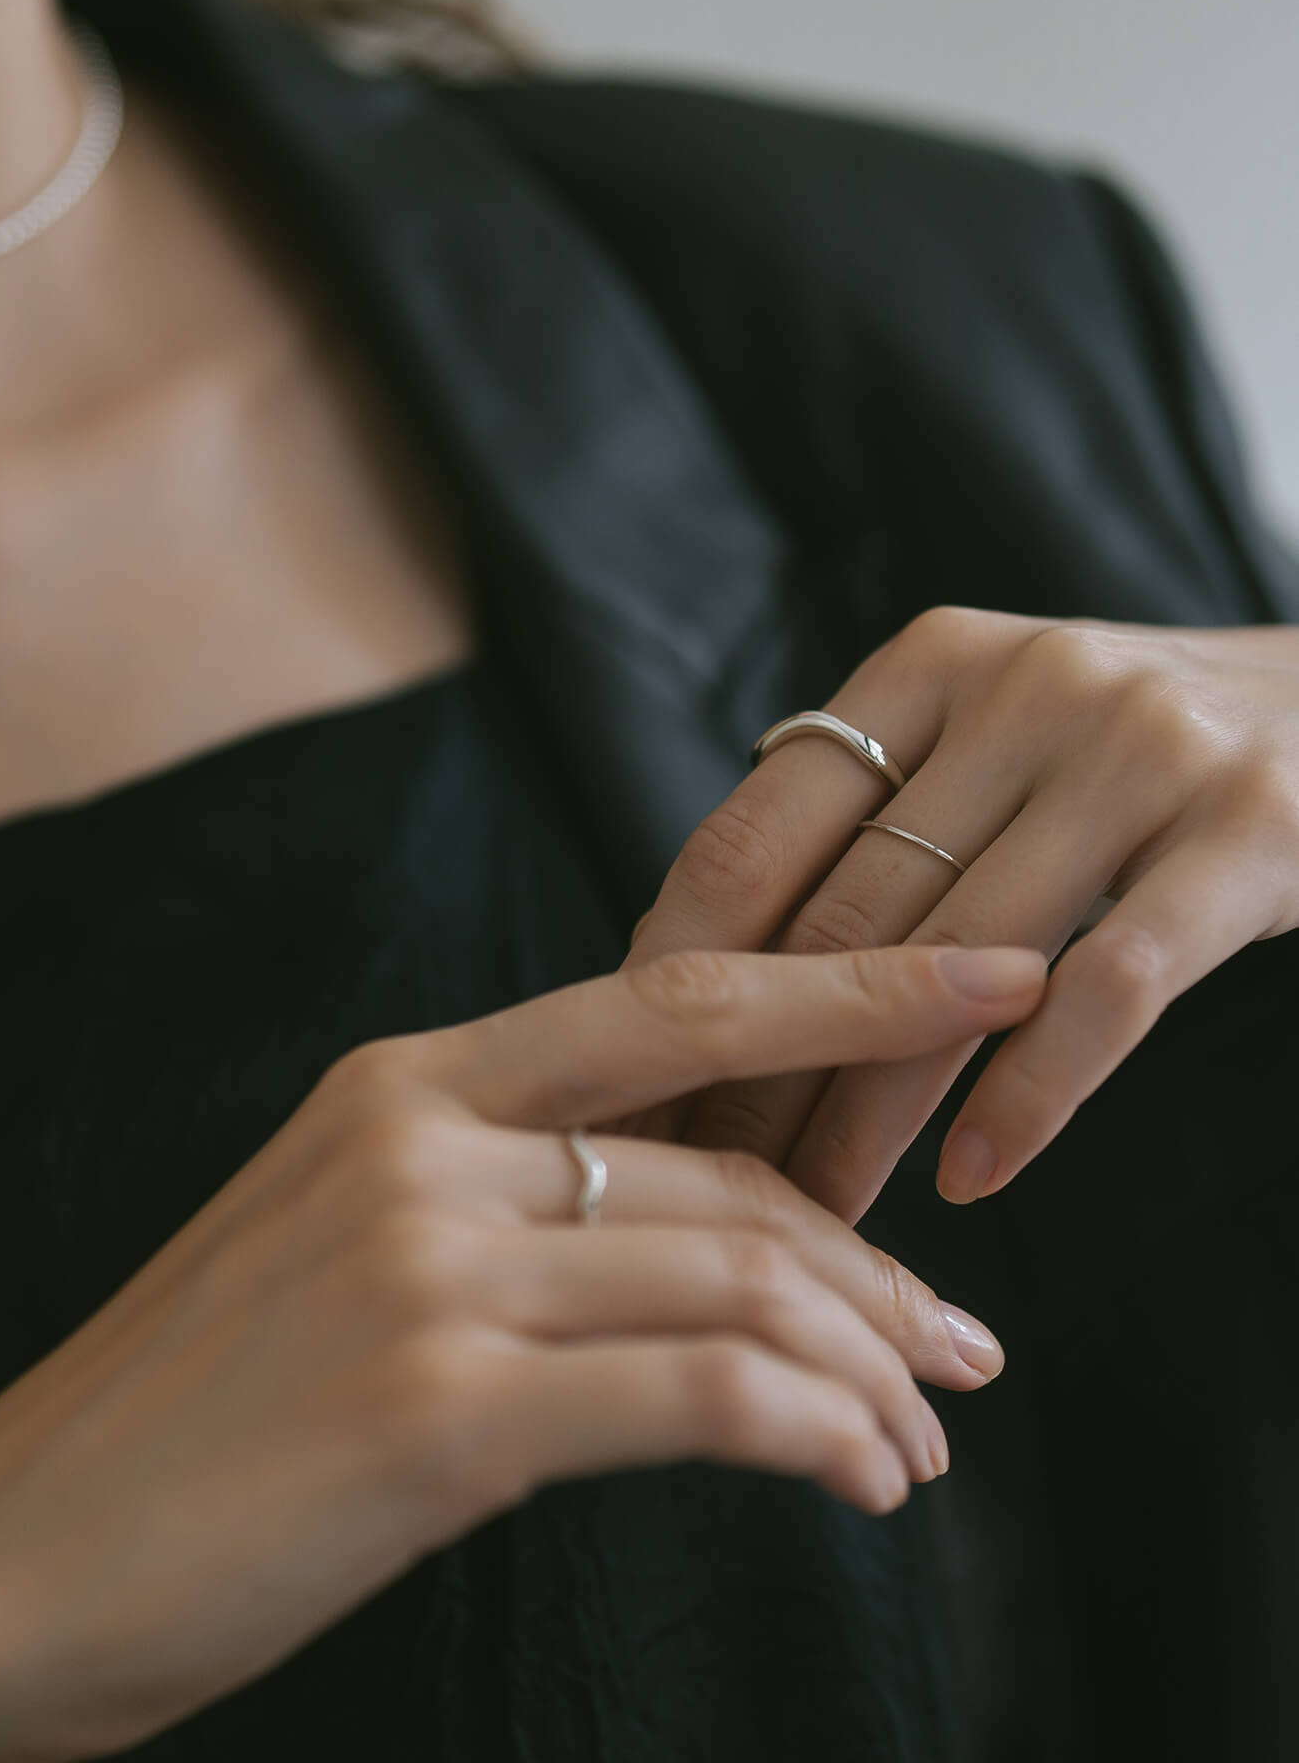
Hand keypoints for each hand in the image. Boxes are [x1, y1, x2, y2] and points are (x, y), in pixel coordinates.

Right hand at [0, 944, 1037, 1761]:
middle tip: (966, 1352)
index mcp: (403, 1082)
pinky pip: (700, 1394)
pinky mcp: (434, 1409)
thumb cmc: (195, 1411)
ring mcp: (423, 1268)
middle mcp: (418, 1142)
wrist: (8, 1554)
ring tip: (915, 1448)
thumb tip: (696, 1233)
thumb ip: (502, 1200)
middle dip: (882, 1264)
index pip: (675, 1000)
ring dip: (866, 1370)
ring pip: (738, 1278)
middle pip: (730, 1169)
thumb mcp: (347, 1248)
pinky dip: (813, 1433)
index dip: (850, 987)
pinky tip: (854, 1484)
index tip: (987, 980)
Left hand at [626, 608, 1298, 1221]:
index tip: (639, 1085)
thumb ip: (873, 809)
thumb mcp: (995, 731)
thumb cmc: (1136, 749)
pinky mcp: (1252, 829)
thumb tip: (695, 955)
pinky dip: (1029, 1096)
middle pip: (843, 918)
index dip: (679, 973)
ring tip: (823, 1213)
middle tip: (712, 1179)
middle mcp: (1026, 685)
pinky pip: (1108, 990)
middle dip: (762, 1071)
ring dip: (873, 1114)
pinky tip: (972, 1178)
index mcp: (932, 663)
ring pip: (956, 968)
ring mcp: (1144, 750)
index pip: (755, 834)